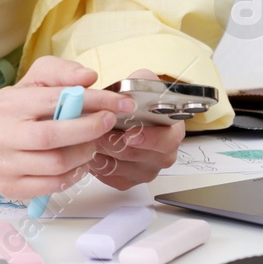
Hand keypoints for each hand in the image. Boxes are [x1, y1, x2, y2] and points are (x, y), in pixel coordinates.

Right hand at [0, 56, 136, 200]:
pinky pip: (52, 186)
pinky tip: (79, 163)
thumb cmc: (17, 110)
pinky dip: (74, 175)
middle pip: (52, 136)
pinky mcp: (10, 188)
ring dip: (84, 154)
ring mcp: (2, 165)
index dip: (91, 101)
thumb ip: (61, 72)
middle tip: (108, 123)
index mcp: (5, 104)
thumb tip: (88, 77)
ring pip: (55, 165)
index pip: (53, 100)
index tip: (118, 103)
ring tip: (92, 143)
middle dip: (89, 129)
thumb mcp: (34, 81)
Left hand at [89, 68, 186, 189]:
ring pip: (121, 168)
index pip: (167, 141)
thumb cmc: (137, 100)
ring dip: (103, 153)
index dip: (149, 139)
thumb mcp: (143, 82)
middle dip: (116, 144)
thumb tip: (127, 94)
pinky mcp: (127, 180)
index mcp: (172, 132)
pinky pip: (110, 177)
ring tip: (90, 138)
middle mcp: (163, 155)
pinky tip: (90, 150)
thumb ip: (139, 84)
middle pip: (139, 156)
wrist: (127, 114)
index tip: (129, 134)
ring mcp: (145, 171)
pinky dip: (98, 165)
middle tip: (99, 133)